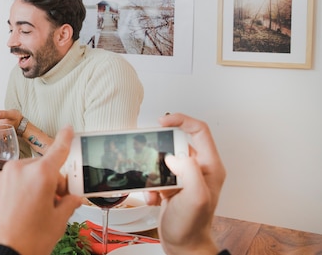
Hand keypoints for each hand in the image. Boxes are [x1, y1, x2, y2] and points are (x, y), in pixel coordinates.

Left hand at [0, 125, 81, 254]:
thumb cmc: (26, 241)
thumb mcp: (57, 223)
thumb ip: (68, 204)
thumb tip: (72, 199)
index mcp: (40, 174)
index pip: (58, 150)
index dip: (65, 138)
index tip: (68, 129)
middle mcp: (20, 170)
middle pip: (43, 168)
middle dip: (51, 182)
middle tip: (56, 203)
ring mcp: (3, 178)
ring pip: (25, 176)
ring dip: (33, 187)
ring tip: (36, 212)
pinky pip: (11, 184)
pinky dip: (18, 193)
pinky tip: (20, 213)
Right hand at [148, 113, 225, 254]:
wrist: (183, 245)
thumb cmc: (192, 227)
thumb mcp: (195, 197)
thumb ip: (189, 171)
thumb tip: (174, 155)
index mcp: (210, 166)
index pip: (199, 130)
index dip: (180, 120)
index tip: (162, 122)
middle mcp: (200, 168)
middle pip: (178, 141)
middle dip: (160, 150)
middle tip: (151, 157)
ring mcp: (186, 176)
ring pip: (164, 157)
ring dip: (153, 170)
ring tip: (153, 185)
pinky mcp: (174, 184)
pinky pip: (157, 173)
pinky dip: (151, 183)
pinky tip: (153, 196)